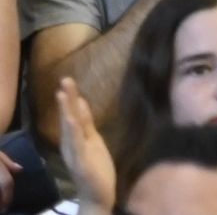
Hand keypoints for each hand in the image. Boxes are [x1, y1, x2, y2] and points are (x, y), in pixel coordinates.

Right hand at [57, 78, 115, 214]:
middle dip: (67, 99)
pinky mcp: (82, 162)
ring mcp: (75, 153)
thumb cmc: (95, 168)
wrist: (96, 194)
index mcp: (75, 139)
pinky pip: (77, 144)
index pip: (73, 115)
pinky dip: (73, 131)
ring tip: (63, 94)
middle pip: (69, 118)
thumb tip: (82, 104)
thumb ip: (86, 125)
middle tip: (65, 79)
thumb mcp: (92, 142)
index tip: (68, 81)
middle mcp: (71, 145)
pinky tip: (71, 119)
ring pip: (70, 128)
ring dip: (67, 111)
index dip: (70, 99)